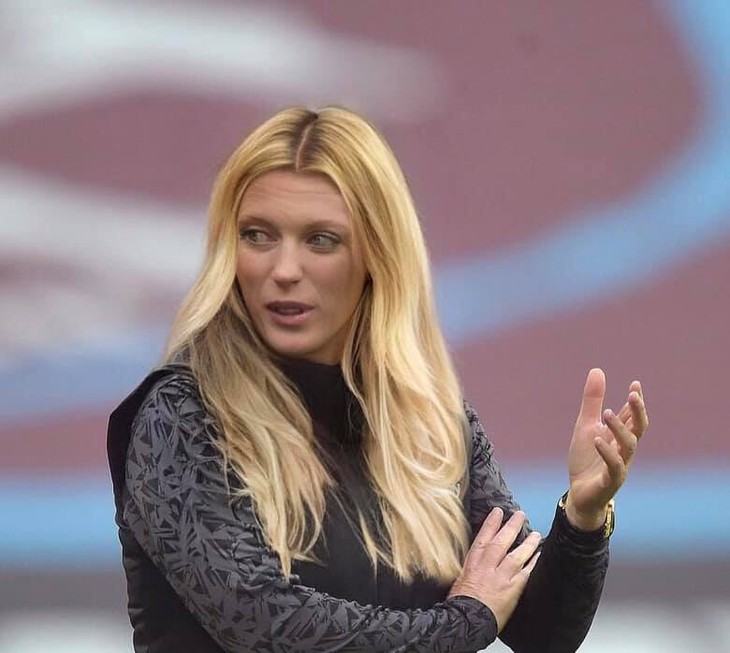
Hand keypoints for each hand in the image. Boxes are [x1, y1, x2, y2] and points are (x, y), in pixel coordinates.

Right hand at [448, 508, 540, 632]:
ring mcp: (501, 577)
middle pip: (502, 542)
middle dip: (511, 526)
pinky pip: (525, 573)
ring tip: (535, 533)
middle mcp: (488, 566)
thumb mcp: (460, 578)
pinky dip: (533, 563)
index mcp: (473, 562)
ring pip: (517, 555)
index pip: (484, 537)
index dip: (491, 523)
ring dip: (527, 543)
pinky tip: (539, 555)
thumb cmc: (460, 602)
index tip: (498, 511)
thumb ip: (471, 566)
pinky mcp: (512, 590)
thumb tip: (476, 559)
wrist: (466, 621)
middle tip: (520, 515)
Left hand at [565, 368, 648, 529]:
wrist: (579, 494)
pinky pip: (614, 466)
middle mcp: (624, 450)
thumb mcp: (586, 426)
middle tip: (633, 395)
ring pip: (628, 445)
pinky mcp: (610, 480)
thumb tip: (597, 370)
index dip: (635, 402)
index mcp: (620, 437)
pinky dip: (607, 452)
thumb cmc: (586, 460)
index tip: (635, 384)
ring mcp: (619, 465)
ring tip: (606, 412)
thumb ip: (592, 401)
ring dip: (620, 428)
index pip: (632, 416)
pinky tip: (598, 439)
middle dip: (637, 412)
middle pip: (638, 429)